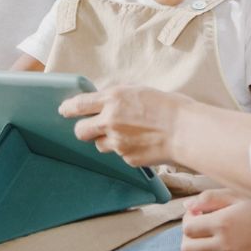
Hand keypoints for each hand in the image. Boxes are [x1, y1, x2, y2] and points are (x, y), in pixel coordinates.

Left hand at [60, 85, 187, 166]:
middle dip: (83, 129)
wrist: (186, 130)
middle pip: (80, 131)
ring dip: (107, 140)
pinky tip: (142, 143)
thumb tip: (107, 102)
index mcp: (114, 98)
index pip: (79, 104)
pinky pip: (120, 155)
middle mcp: (110, 120)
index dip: (68, 108)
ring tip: (127, 134)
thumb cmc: (170, 107)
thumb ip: (120, 98)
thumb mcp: (140, 92)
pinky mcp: (127, 158)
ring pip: (99, 145)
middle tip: (91, 127)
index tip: (64, 110)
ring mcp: (118, 142)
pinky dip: (126, 150)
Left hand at [180, 190, 250, 250]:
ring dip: (198, 250)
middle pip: (187, 249)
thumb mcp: (238, 194)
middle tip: (200, 225)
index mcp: (223, 223)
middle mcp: (225, 245)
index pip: (187, 227)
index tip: (198, 213)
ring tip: (210, 237)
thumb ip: (209, 198)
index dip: (188, 218)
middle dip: (189, 236)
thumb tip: (186, 207)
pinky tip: (223, 246)